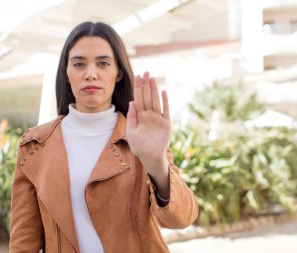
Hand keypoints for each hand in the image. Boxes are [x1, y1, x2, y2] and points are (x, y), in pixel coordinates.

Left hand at [126, 72, 170, 197]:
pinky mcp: (166, 123)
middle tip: (146, 72)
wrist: (150, 157)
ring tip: (153, 78)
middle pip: (147, 97)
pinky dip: (165, 101)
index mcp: (139, 116)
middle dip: (146, 85)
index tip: (137, 76)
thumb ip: (132, 117)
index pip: (138, 99)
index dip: (138, 88)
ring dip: (154, 89)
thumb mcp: (131, 132)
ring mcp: (157, 118)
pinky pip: (165, 110)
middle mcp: (148, 115)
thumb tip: (132, 102)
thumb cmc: (139, 147)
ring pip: (155, 100)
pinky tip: (163, 92)